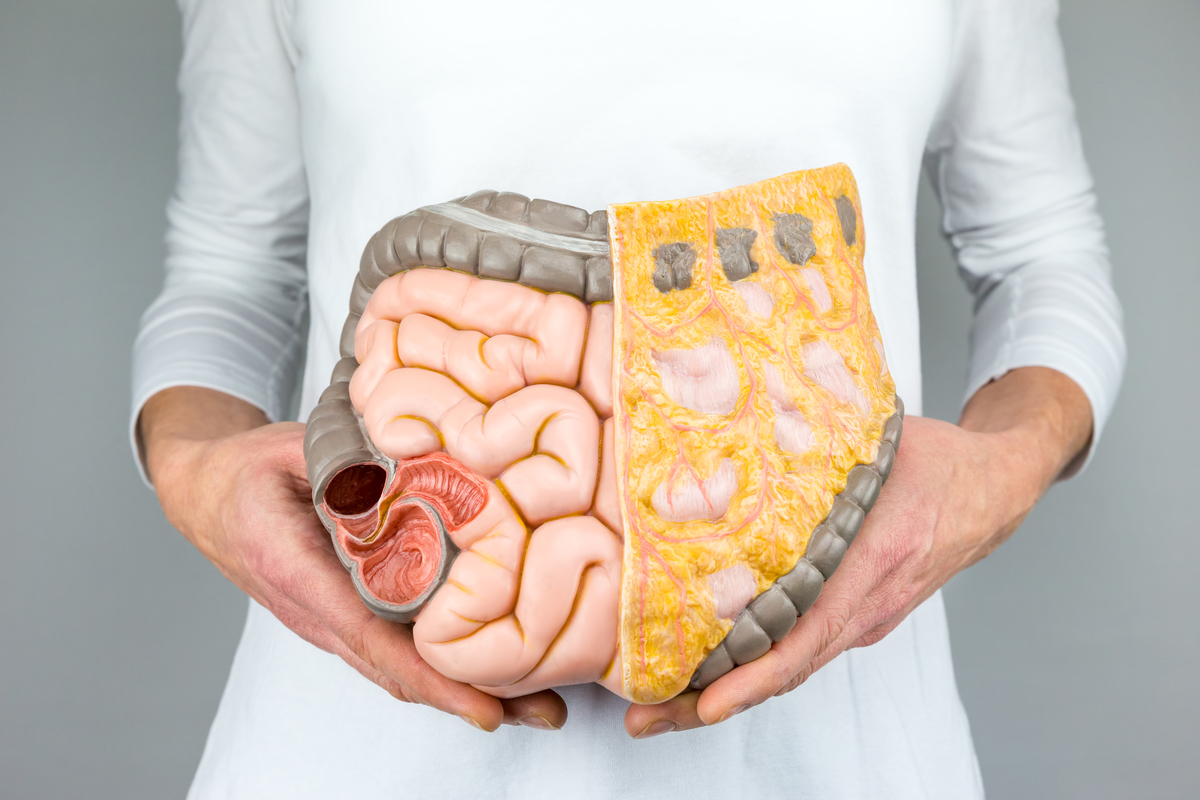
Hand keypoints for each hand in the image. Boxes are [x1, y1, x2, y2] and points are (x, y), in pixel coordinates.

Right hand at [141, 387, 567, 731]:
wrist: (208, 496)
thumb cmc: (248, 473)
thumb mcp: (290, 451)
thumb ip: (348, 460)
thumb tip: (418, 460)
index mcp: (298, 573)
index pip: (372, 637)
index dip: (433, 676)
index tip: (486, 706)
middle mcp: (316, 614)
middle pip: (399, 671)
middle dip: (472, 696)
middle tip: (547, 712)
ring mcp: (331, 624)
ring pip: (402, 669)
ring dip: (469, 688)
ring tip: (540, 702)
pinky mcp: (346, 618)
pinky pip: (397, 650)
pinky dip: (447, 666)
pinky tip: (496, 668)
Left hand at [625, 367, 1091, 737]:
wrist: (997, 489)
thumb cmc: (941, 464)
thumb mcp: (881, 442)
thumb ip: (818, 439)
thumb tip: (741, 421)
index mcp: (874, 562)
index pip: (808, 633)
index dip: (754, 674)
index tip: (705, 701)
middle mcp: (869, 605)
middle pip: (786, 668)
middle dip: (712, 699)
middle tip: (646, 717)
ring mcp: (866, 617)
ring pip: (791, 665)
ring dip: (727, 688)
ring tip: (658, 704)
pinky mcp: (860, 615)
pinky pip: (803, 647)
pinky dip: (755, 666)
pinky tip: (707, 666)